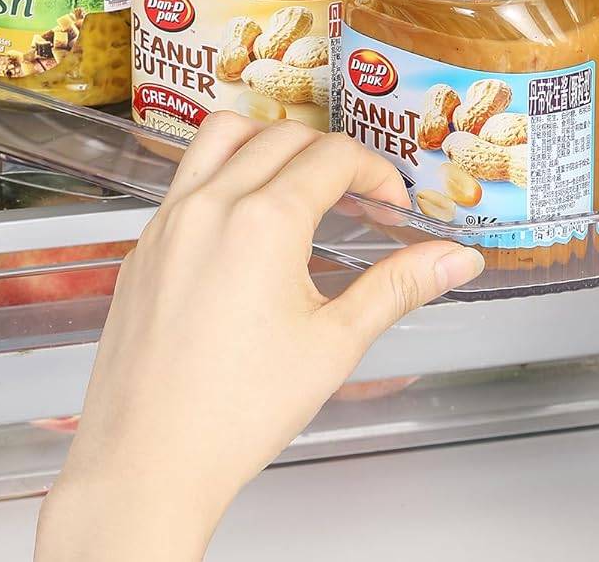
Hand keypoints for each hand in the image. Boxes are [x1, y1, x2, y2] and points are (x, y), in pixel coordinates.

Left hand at [34, 115, 483, 561]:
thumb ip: (398, 287)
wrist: (145, 464)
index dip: (375, 172)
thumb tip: (456, 259)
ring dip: (269, 141)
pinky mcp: (142, 245)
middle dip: (330, 154)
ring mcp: (168, 220)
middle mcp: (211, 204)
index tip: (389, 205)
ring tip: (297, 182)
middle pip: (284, 134)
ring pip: (222, 135)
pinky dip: (223, 173)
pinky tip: (242, 223)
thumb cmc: (235, 414)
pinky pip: (185, 177)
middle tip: (356, 196)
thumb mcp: (334, 346)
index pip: (334, 155)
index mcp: (264, 220)